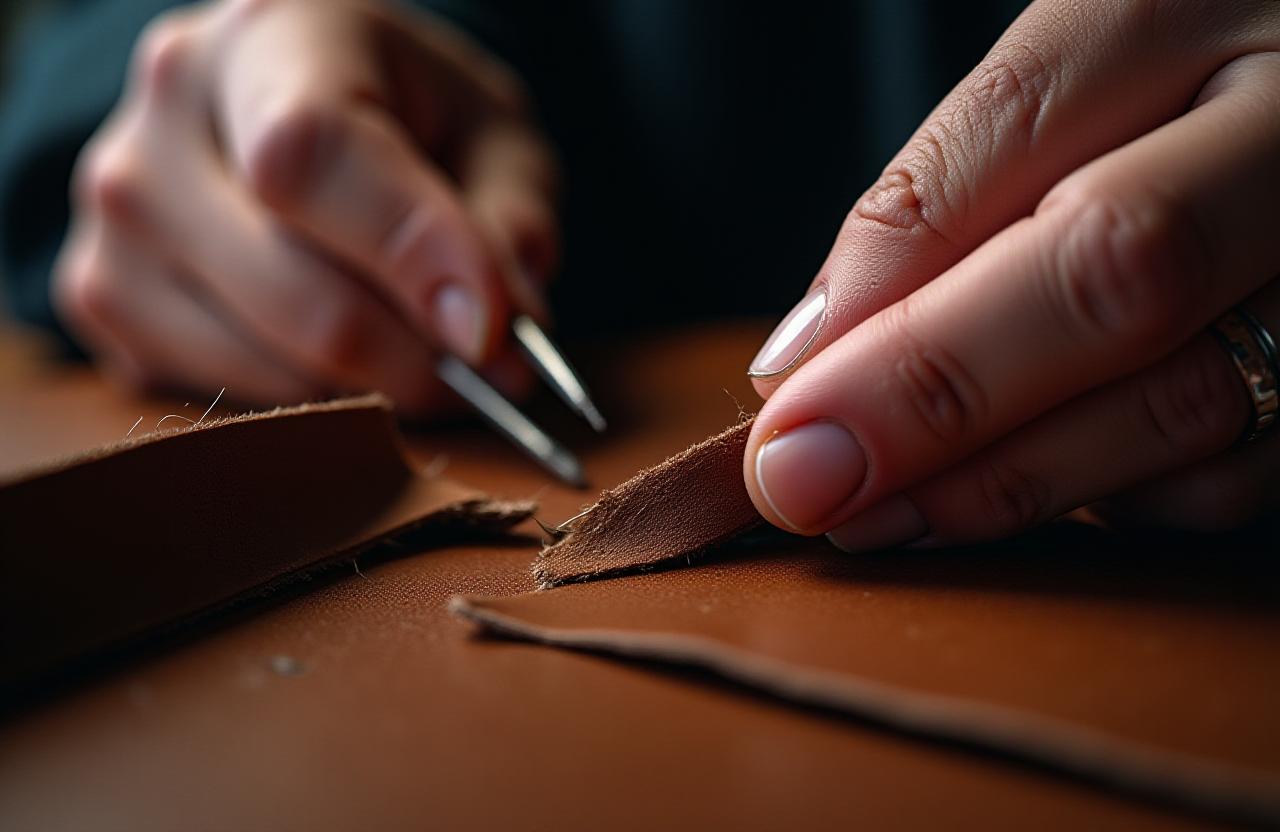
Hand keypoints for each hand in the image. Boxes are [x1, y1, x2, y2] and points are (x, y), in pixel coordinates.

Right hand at [53, 0, 556, 412]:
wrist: (299, 104)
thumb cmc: (413, 115)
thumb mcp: (495, 140)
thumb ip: (507, 225)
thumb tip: (493, 341)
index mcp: (274, 29)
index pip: (311, 154)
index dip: (409, 254)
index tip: (491, 330)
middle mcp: (166, 105)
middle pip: (289, 282)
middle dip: (413, 354)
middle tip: (487, 372)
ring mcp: (117, 204)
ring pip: (263, 357)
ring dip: (370, 386)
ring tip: (420, 347)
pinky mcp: (100, 292)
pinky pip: (220, 395)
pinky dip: (307, 396)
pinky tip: (339, 346)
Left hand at [744, 0, 1279, 547]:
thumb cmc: (1160, 103)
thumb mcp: (1057, 102)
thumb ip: (942, 205)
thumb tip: (806, 366)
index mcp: (1194, 6)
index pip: (1014, 132)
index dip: (884, 285)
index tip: (783, 399)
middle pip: (1115, 276)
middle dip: (932, 396)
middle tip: (806, 481)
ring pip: (1184, 403)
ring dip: (1001, 482)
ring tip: (880, 510)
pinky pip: (1230, 474)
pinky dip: (1107, 495)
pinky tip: (1029, 479)